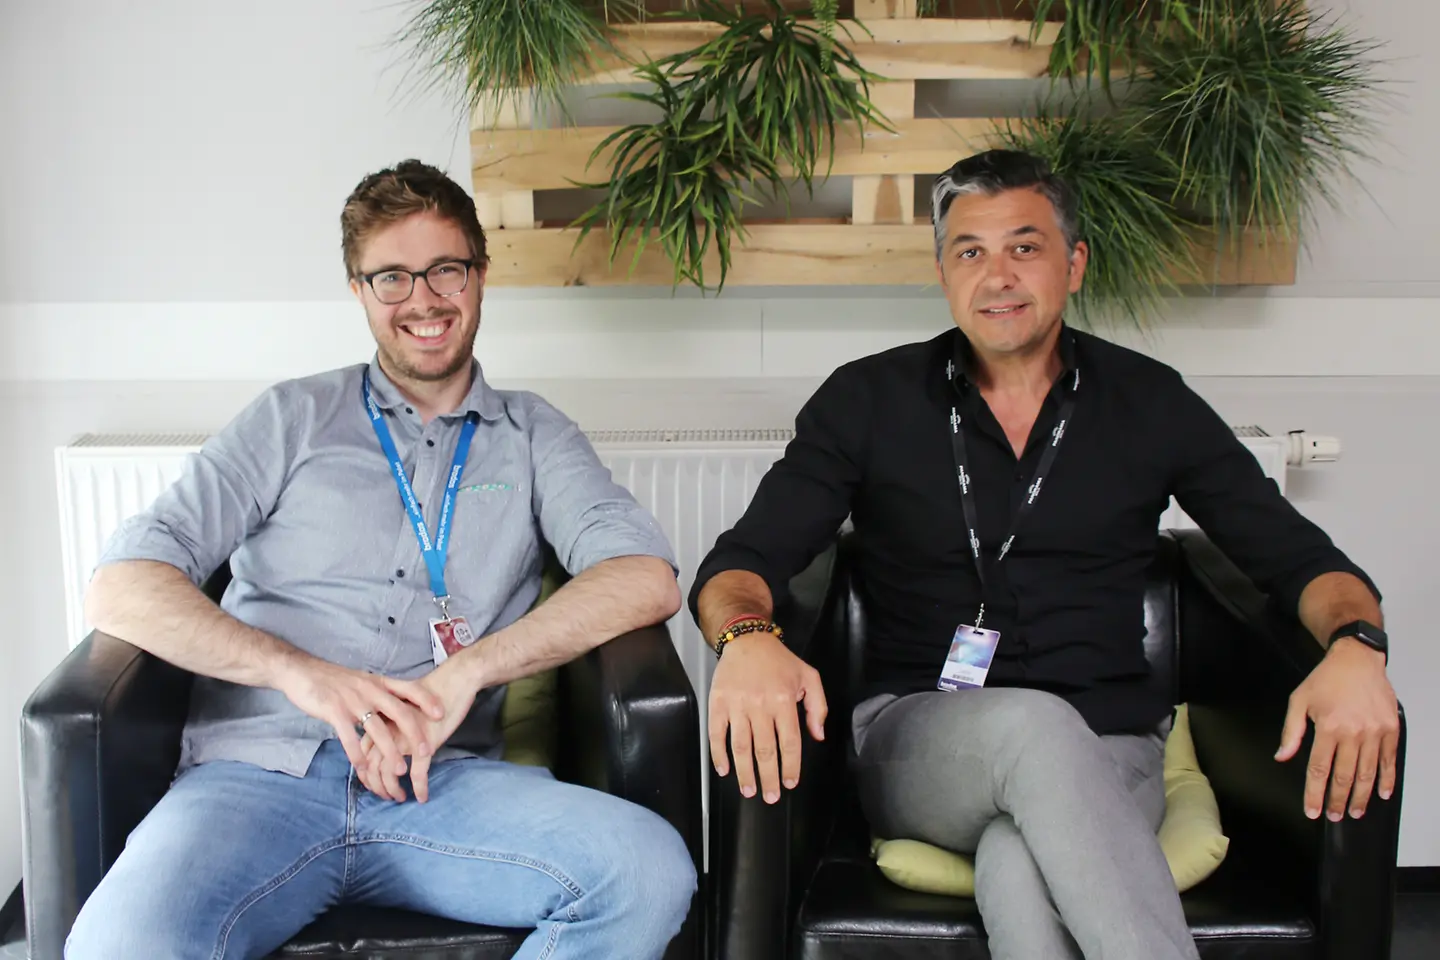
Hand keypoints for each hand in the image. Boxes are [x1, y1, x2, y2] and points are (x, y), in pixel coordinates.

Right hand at [273, 656, 445, 797]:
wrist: (302, 672)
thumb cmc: (335, 680)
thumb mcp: (363, 682)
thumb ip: (381, 694)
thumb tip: (401, 709)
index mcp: (379, 682)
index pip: (410, 688)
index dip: (427, 700)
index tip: (441, 714)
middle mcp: (369, 690)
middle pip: (399, 711)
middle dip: (415, 733)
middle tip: (426, 751)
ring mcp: (352, 700)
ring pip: (377, 728)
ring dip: (390, 751)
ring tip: (400, 769)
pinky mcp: (334, 711)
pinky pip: (349, 736)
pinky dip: (357, 754)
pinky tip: (363, 768)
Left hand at [359, 659, 476, 802]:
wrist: (454, 680)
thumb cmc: (431, 692)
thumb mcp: (403, 706)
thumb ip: (391, 722)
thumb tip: (385, 740)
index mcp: (380, 720)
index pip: (362, 752)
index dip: (365, 772)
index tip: (372, 783)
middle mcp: (388, 730)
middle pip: (372, 766)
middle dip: (376, 786)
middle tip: (385, 796)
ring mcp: (406, 738)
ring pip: (391, 773)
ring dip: (393, 790)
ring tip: (400, 797)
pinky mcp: (426, 743)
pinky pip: (418, 773)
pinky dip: (420, 788)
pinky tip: (423, 796)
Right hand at [708, 631, 826, 803]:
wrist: (747, 639)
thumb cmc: (779, 660)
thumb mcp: (809, 676)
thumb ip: (818, 707)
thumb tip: (817, 736)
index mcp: (784, 700)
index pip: (789, 742)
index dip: (790, 766)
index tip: (791, 783)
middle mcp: (760, 705)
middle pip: (765, 750)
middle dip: (768, 777)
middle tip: (770, 797)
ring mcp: (737, 705)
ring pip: (741, 747)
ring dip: (745, 773)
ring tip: (749, 791)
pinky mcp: (718, 703)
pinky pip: (717, 734)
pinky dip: (719, 754)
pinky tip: (725, 770)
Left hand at [1276, 638, 1399, 820]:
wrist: (1357, 659)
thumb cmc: (1326, 678)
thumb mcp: (1299, 700)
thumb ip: (1291, 732)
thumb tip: (1282, 756)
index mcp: (1328, 727)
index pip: (1318, 769)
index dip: (1315, 793)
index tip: (1313, 810)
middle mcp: (1354, 733)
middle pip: (1344, 776)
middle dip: (1338, 800)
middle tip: (1335, 816)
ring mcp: (1375, 732)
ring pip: (1367, 773)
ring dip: (1361, 796)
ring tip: (1355, 811)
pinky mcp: (1391, 729)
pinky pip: (1389, 760)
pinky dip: (1386, 779)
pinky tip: (1382, 793)